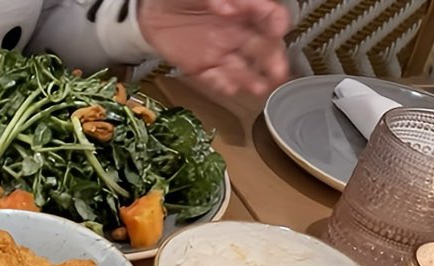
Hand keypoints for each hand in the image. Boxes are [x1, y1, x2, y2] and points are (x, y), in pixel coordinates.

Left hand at [138, 0, 290, 95]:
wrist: (153, 10)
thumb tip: (231, 8)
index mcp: (243, 9)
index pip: (267, 15)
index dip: (276, 21)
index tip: (280, 27)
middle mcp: (236, 33)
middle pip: (262, 48)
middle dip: (273, 60)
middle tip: (279, 71)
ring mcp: (219, 52)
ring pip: (241, 68)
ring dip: (252, 79)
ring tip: (260, 88)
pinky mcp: (200, 67)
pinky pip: (214, 78)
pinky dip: (223, 84)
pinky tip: (232, 89)